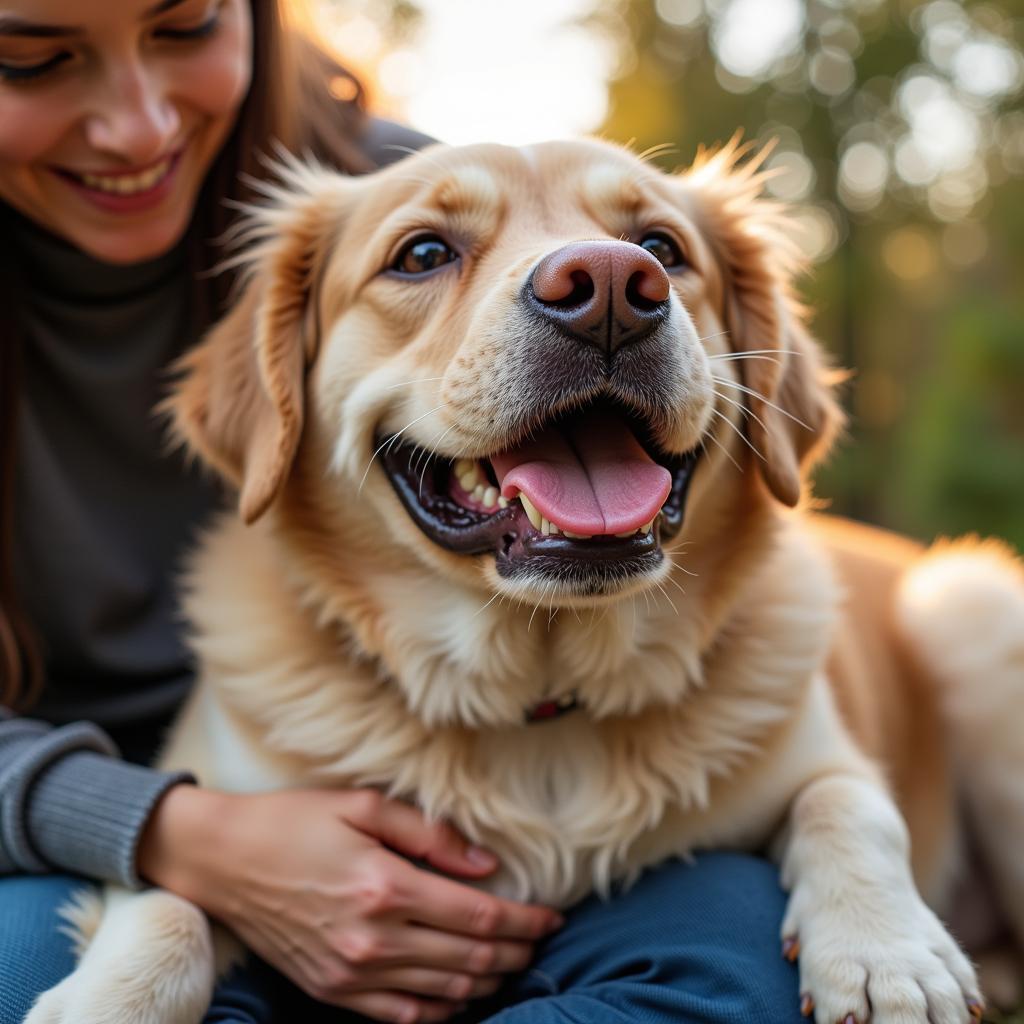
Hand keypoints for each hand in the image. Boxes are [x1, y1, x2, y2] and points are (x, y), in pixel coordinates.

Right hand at [138, 786, 561, 1022]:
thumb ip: (430, 835)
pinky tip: (461, 994)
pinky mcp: (332, 991)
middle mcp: (373, 939)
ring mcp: (351, 973)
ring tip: (513, 963)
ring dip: (488, 981)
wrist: (223, 861)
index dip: (524, 921)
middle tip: (541, 940)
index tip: (551, 916)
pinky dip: (442, 1009)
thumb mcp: (363, 806)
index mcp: (385, 886)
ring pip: (444, 992)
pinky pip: (403, 1015)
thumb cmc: (294, 822)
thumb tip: (487, 864)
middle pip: (470, 959)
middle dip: (517, 952)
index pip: (479, 918)